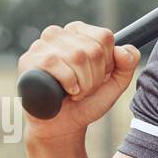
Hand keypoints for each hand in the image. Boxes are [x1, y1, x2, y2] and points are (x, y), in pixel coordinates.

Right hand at [17, 21, 139, 140]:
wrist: (64, 125)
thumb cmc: (87, 101)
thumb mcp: (115, 83)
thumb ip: (128, 64)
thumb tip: (124, 50)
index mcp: (79, 33)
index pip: (104, 37)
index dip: (107, 63)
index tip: (97, 76)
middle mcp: (59, 34)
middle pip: (93, 49)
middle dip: (94, 78)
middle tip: (84, 88)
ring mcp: (41, 45)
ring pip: (77, 57)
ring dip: (82, 84)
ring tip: (74, 91)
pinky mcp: (29, 60)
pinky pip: (58, 65)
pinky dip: (68, 84)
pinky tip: (63, 92)